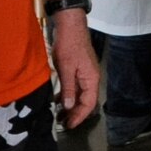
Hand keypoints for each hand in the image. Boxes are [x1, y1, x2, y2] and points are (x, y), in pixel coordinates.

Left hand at [48, 10, 99, 127]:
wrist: (70, 25)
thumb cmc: (69, 44)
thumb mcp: (66, 67)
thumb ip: (69, 88)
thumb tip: (69, 107)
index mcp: (92, 79)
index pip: (89, 104)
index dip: (80, 116)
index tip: (69, 125)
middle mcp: (91, 78)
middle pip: (86, 101)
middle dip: (76, 113)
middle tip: (63, 123)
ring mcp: (85, 74)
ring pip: (80, 95)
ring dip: (71, 105)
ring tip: (59, 115)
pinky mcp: (78, 69)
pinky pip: (75, 87)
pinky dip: (68, 95)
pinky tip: (58, 100)